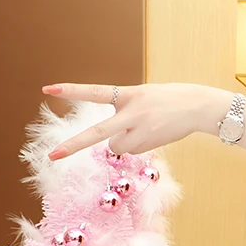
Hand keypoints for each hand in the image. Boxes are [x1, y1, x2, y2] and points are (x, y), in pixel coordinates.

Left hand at [42, 82, 225, 160]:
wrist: (198, 107)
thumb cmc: (169, 100)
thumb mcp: (144, 96)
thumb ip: (125, 111)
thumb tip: (112, 144)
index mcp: (129, 94)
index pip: (95, 92)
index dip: (71, 90)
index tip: (47, 89)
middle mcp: (132, 113)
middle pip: (98, 133)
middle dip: (73, 145)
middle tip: (52, 156)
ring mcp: (141, 131)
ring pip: (117, 147)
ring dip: (123, 142)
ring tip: (144, 129)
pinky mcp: (150, 144)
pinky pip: (132, 150)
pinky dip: (138, 145)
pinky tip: (153, 134)